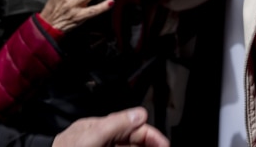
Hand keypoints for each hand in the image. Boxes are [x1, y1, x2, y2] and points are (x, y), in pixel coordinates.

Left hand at [52, 107, 168, 146]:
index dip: (150, 135)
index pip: (132, 128)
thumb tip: (140, 113)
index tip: (164, 144)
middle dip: (148, 143)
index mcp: (99, 129)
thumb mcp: (91, 136)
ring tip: (155, 146)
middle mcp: (101, 141)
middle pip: (132, 141)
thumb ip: (115, 124)